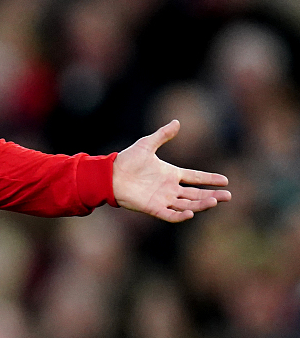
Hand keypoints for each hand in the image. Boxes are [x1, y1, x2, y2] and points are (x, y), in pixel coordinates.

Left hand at [113, 120, 230, 222]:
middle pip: (196, 194)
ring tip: (215, 201)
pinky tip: (190, 213)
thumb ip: (162, 135)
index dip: (209, 179)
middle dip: (212, 195)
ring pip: (187, 204)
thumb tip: (177, 121)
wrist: (110, 175)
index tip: (225, 180)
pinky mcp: (153, 208)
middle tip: (228, 196)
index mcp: (170, 174)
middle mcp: (170, 188)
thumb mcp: (146, 144)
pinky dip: (180, 215)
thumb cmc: (127, 160)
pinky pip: (170, 214)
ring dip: (201, 204)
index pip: (195, 177)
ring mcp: (163, 199)